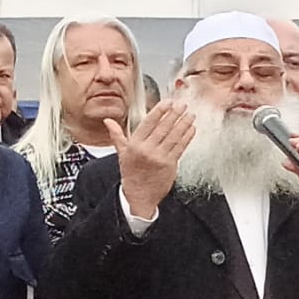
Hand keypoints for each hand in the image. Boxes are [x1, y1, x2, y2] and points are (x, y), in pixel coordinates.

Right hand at [111, 100, 195, 221]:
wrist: (139, 196)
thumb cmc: (131, 174)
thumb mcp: (121, 153)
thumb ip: (117, 135)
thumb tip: (108, 121)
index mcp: (135, 145)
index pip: (149, 123)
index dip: (160, 111)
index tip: (168, 102)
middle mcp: (147, 150)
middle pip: (164, 127)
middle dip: (175, 114)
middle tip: (182, 105)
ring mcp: (160, 157)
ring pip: (174, 136)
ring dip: (184, 124)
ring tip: (190, 115)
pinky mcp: (170, 165)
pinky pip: (181, 147)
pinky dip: (187, 137)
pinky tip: (191, 129)